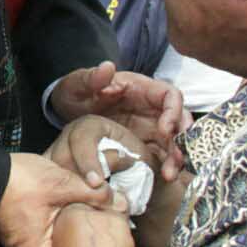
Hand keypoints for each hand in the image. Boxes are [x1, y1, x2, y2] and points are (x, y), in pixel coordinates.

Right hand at [0, 152, 117, 246]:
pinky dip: (51, 233)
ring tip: (80, 231)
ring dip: (63, 245)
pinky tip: (61, 216)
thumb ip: (92, 193)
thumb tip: (117, 200)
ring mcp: (17, 244)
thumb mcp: (61, 184)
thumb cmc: (17, 181)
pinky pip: (37, 240)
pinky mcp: (15, 232)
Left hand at [50, 62, 186, 179]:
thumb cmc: (75, 93)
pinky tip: (162, 180)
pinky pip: (160, 155)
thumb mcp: (77, 84)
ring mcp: (149, 128)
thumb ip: (91, 77)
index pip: (169, 95)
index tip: (165, 129)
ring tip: (169, 175)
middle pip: (178, 121)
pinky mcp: (144, 145)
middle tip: (175, 159)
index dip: (173, 111)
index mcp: (141, 89)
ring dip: (175, 157)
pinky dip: (165, 166)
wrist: (66, 113)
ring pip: (173, 141)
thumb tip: (108, 66)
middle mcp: (151, 109)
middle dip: (181, 140)